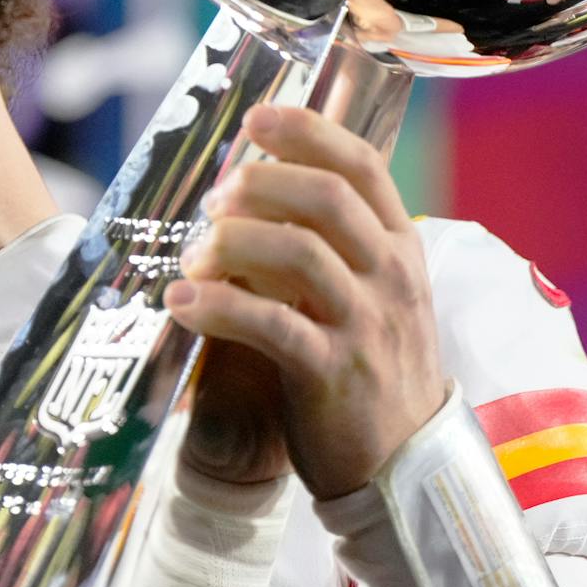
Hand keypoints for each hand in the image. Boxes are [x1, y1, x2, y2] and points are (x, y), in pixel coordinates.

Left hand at [167, 104, 446, 499]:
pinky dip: (219, 307)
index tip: (255, 119)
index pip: (361, 166)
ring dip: (233, 242)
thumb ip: (334, 245)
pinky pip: (272, 326)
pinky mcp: (335, 373)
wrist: (406, 467)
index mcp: (401, 248)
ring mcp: (366, 324)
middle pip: (328, 198)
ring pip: (300, 254)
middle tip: (214, 197)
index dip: (307, 131)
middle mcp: (391, 277)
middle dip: (261, 183)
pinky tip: (180, 303)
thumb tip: (257, 192)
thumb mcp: (373, 295)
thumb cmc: (372, 369)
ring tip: (193, 253)